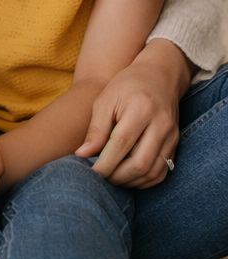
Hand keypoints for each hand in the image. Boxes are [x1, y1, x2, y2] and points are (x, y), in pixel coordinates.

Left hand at [75, 38, 185, 186]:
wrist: (159, 76)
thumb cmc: (126, 86)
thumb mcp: (105, 100)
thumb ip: (96, 129)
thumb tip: (82, 154)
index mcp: (140, 109)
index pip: (121, 144)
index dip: (104, 163)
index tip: (90, 172)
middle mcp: (160, 125)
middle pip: (140, 163)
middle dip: (117, 176)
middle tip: (100, 178)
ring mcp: (171, 136)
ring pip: (153, 172)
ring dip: (130, 181)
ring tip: (111, 177)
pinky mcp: (176, 144)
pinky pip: (163, 171)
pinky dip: (145, 180)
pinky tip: (128, 177)